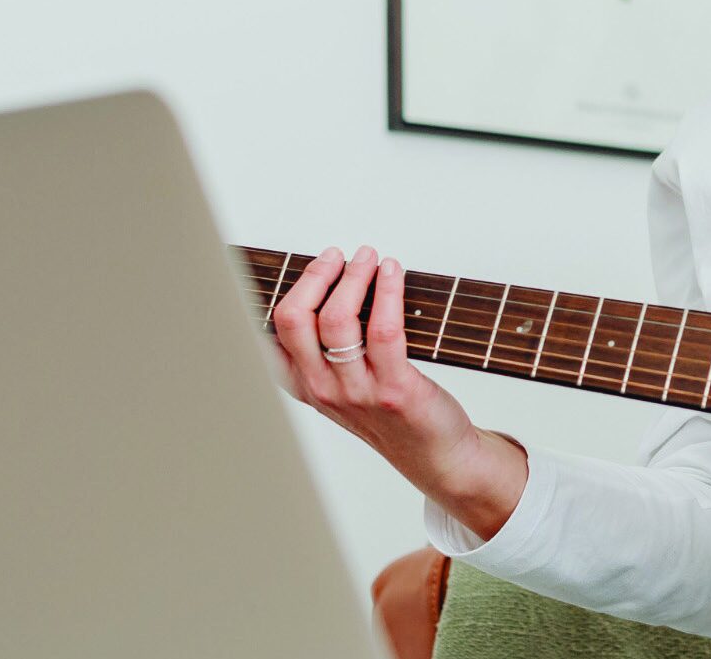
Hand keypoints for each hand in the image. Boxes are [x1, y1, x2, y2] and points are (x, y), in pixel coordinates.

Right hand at [266, 244, 529, 537]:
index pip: (276, 331)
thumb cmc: (391, 413)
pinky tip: (392, 272)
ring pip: (337, 319)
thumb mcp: (343, 385)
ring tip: (369, 258)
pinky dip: (388, 291)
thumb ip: (327, 348)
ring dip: (354, 277)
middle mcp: (323, 390)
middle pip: (295, 319)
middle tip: (339, 255)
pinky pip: (384, 329)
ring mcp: (357, 392)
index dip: (296, 287)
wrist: (435, 455)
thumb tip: (334, 282)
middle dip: (317, 275)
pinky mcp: (394, 390)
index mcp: (305, 385)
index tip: (319, 263)